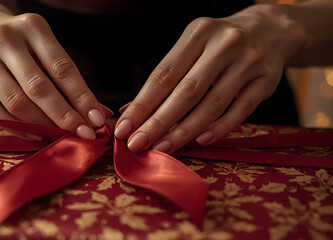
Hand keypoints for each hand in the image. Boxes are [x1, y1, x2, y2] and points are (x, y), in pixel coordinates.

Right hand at [0, 12, 111, 139]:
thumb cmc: (21, 46)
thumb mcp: (45, 52)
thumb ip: (70, 81)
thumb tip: (101, 113)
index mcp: (32, 27)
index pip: (62, 68)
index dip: (82, 97)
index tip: (98, 119)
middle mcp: (4, 38)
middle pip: (39, 87)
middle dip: (65, 116)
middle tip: (85, 135)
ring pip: (16, 103)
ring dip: (43, 125)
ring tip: (62, 137)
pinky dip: (18, 129)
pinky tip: (36, 135)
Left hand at [115, 4, 305, 152]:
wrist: (270, 29)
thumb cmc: (218, 44)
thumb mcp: (192, 47)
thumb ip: (165, 78)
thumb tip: (129, 112)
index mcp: (198, 32)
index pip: (164, 74)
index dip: (142, 104)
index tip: (124, 127)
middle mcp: (224, 44)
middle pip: (186, 91)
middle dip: (158, 122)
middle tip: (137, 144)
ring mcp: (249, 62)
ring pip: (213, 104)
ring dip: (184, 131)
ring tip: (162, 148)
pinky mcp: (268, 80)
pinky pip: (240, 111)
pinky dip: (219, 128)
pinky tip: (199, 141)